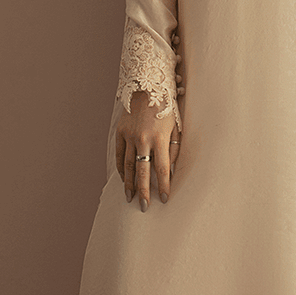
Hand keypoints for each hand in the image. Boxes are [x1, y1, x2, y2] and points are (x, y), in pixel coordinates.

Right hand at [115, 91, 180, 210]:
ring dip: (129, 184)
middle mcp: (143, 139)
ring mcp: (129, 136)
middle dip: (144, 191)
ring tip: (130, 198)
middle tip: (145, 207)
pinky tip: (123, 180)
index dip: (163, 185)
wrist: (146, 87)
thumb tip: (171, 169)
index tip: (164, 199)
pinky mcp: (120, 132)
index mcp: (160, 137)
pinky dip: (121, 169)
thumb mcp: (175, 125)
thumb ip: (174, 148)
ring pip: (129, 165)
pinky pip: (120, 155)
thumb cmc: (166, 107)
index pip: (162, 168)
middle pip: (143, 171)